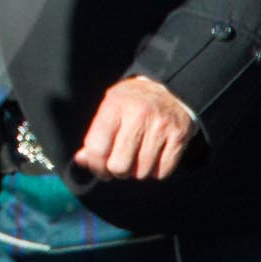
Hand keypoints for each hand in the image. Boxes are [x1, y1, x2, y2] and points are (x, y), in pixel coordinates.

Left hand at [73, 77, 195, 180]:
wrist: (170, 89)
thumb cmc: (132, 103)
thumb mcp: (109, 108)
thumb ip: (94, 134)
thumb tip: (81, 160)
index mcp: (115, 105)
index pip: (97, 148)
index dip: (95, 165)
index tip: (98, 167)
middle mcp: (138, 115)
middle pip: (119, 166)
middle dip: (116, 171)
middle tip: (118, 164)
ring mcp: (161, 127)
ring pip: (141, 172)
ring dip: (136, 171)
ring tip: (136, 157)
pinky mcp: (179, 137)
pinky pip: (162, 172)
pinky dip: (155, 171)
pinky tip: (152, 158)